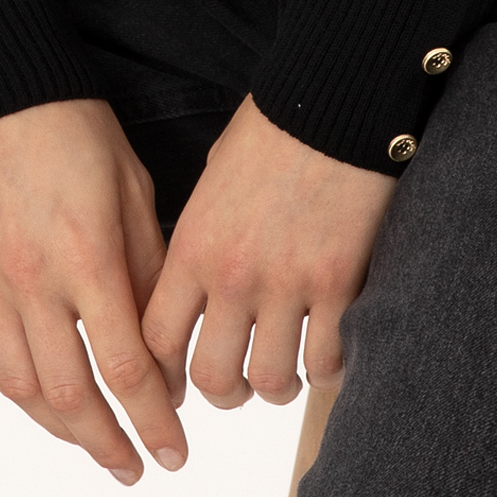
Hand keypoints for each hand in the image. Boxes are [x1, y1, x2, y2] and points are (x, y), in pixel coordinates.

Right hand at [0, 97, 186, 484]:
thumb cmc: (75, 131)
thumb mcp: (133, 189)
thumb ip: (149, 267)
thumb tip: (164, 344)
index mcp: (86, 257)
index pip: (125, 368)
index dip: (154, 420)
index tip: (175, 451)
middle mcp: (32, 281)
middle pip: (70, 395)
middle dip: (109, 443)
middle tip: (135, 468)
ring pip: (19, 388)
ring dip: (59, 428)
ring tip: (91, 444)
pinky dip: (9, 388)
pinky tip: (34, 399)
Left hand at [143, 96, 394, 409]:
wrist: (331, 103)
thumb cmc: (269, 134)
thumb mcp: (212, 184)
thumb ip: (200, 243)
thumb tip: (195, 292)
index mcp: (193, 247)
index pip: (157, 339)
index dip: (162, 373)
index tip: (176, 379)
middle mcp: (234, 274)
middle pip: (211, 376)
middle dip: (222, 394)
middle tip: (235, 386)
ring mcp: (289, 283)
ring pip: (270, 380)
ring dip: (275, 387)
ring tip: (283, 376)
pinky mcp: (340, 284)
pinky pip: (326, 360)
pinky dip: (325, 370)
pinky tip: (325, 354)